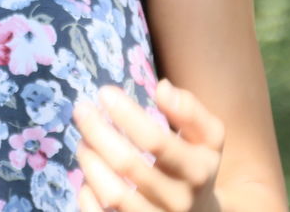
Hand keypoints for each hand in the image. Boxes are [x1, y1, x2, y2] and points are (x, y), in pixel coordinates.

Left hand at [72, 79, 225, 211]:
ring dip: (90, 162)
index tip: (104, 92)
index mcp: (197, 171)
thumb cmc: (196, 165)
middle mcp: (178, 201)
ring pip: (113, 194)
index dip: (127, 114)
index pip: (156, 140)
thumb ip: (190, 110)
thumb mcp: (208, 137)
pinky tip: (86, 179)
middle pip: (128, 165)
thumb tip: (163, 88)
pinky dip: (86, 196)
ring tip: (83, 142)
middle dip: (98, 132)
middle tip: (81, 110)